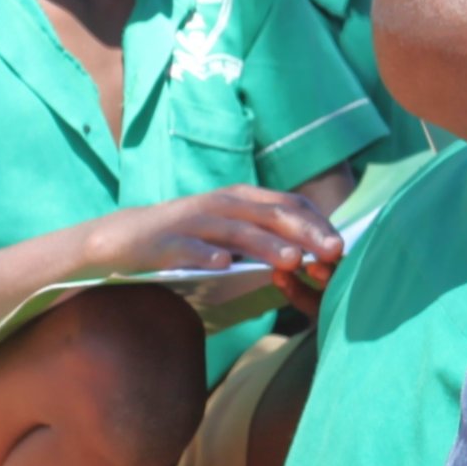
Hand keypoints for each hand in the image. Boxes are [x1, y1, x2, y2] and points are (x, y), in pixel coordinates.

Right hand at [82, 189, 344, 291]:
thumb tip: (314, 254)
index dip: (319, 225)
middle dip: (305, 233)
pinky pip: (189, 248)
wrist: (124, 237)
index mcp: (242, 200)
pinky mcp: (166, 243)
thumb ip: (267, 236)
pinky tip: (223, 265)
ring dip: (266, 245)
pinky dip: (206, 255)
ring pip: (236, 231)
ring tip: (293, 259)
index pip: (289, 206)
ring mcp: (193, 222)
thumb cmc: (190, 237)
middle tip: (333, 251)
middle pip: (271, 215)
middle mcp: (222, 205)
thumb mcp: (232, 229)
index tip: (342, 248)